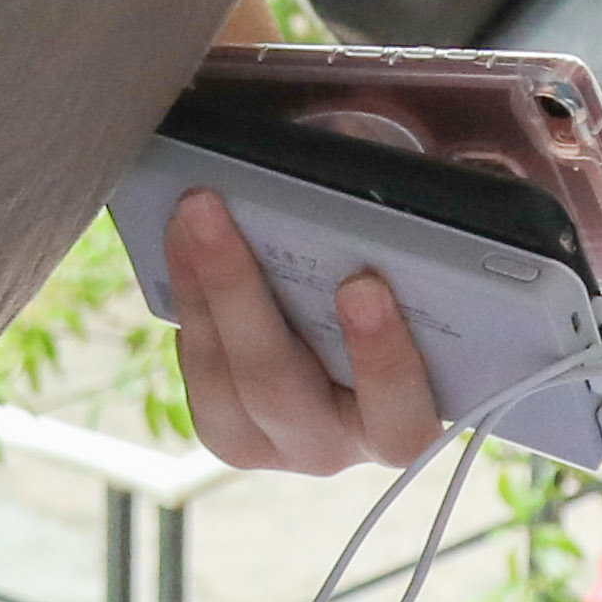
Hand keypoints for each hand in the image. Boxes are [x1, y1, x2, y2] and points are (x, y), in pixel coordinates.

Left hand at [166, 189, 440, 474]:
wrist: (354, 354)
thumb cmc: (403, 309)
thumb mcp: (422, 282)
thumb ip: (410, 242)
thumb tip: (370, 152)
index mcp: (403, 428)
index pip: (400, 415)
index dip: (382, 356)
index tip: (361, 285)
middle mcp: (336, 449)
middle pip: (279, 389)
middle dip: (238, 293)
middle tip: (209, 210)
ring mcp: (272, 447)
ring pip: (221, 380)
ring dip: (196, 287)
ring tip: (185, 212)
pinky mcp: (227, 430)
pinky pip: (197, 373)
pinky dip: (187, 302)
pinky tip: (179, 242)